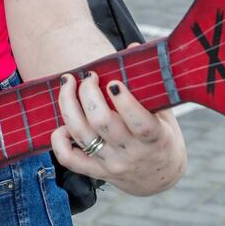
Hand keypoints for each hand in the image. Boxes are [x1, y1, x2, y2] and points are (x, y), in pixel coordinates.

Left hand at [51, 64, 186, 196]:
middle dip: (89, 93)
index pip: (140, 123)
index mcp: (155, 139)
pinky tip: (62, 122)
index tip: (113, 82)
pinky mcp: (95, 172)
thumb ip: (150, 84)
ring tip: (68, 83)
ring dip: (69, 104)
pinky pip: (69, 159)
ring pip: (81, 135)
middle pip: (102, 123)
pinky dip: (59, 140)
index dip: (125, 101)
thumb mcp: (165, 113)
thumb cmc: (162, 136)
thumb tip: (133, 47)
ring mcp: (110, 164)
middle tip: (87, 76)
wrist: (159, 178)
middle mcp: (131, 154)